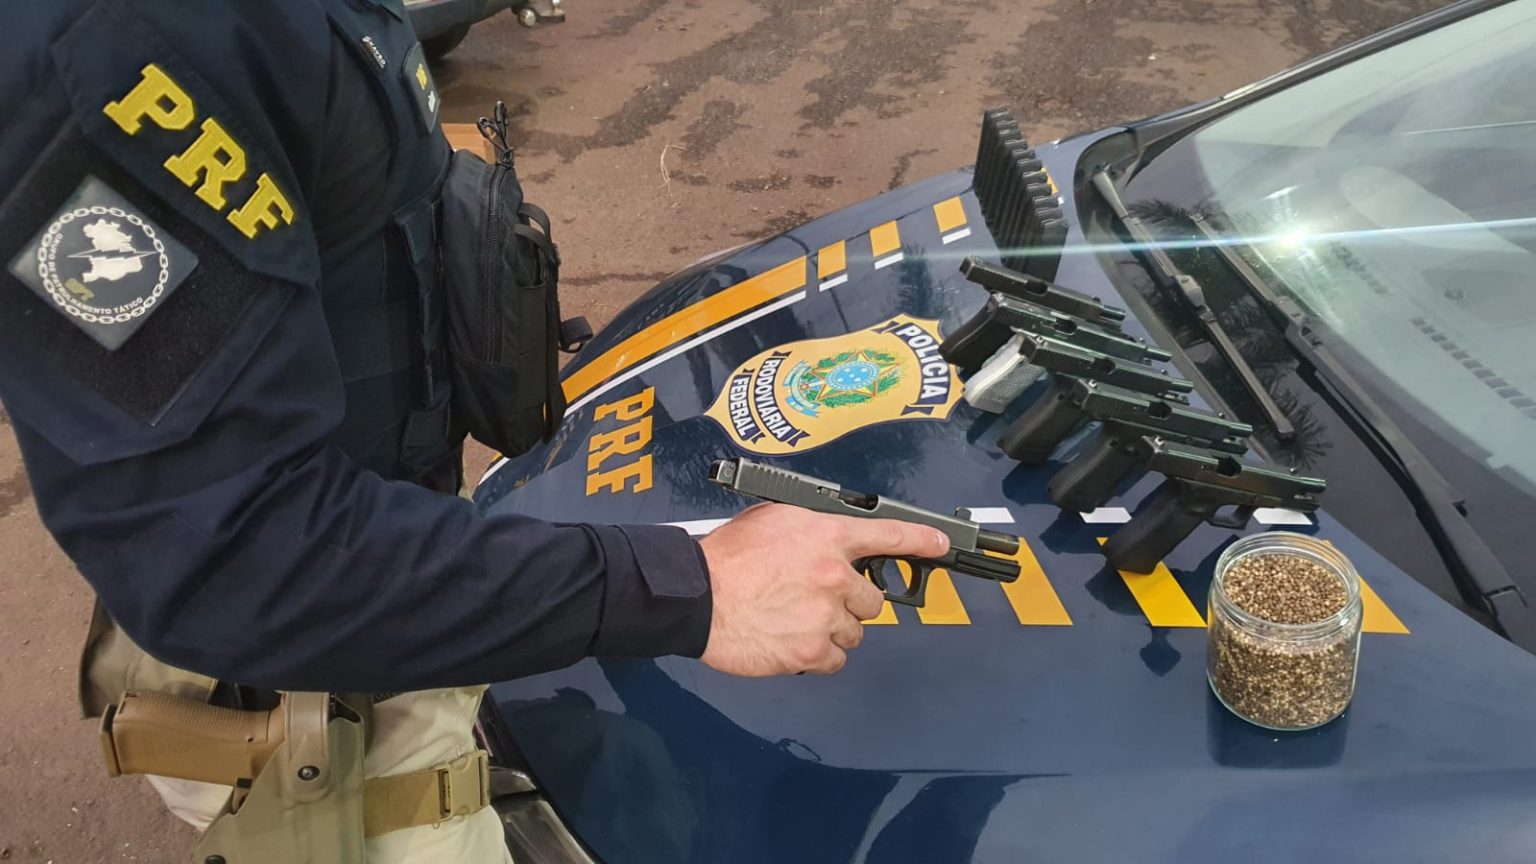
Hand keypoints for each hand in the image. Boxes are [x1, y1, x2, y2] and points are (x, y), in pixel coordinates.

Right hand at [697, 503, 949, 676]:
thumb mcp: (772, 520)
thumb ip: (811, 529)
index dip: (920, 540)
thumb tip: (829, 537)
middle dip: (849, 602)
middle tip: (815, 599)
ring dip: (831, 629)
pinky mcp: (811, 652)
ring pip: (853, 632)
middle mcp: (834, 576)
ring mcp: (825, 617)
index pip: (889, 534)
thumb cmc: (725, 558)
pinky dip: (817, 654)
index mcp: (826, 537)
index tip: (938, 544)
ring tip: (793, 619)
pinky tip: (790, 640)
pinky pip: (834, 660)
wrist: (696, 596)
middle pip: (872, 600)